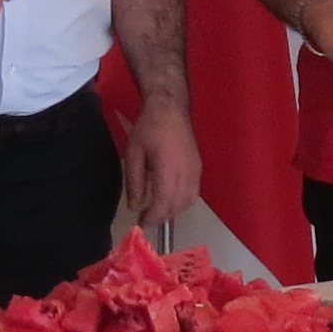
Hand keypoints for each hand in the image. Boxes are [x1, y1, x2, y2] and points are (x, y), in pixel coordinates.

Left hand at [123, 105, 201, 224]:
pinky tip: (170, 199)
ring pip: (188, 202)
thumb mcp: (133, 153)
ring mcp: (195, 171)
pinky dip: (182, 202)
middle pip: (177, 206)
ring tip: (157, 210)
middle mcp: (186, 172)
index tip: (142, 221)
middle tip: (147, 217)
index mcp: (168, 168)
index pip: (164, 203)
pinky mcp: (199, 168)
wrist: (170, 110)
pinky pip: (193, 193)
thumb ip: (134, 182)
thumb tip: (135, 206)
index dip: (153, 217)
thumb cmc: (148, 129)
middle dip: (162, 217)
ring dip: (173, 211)